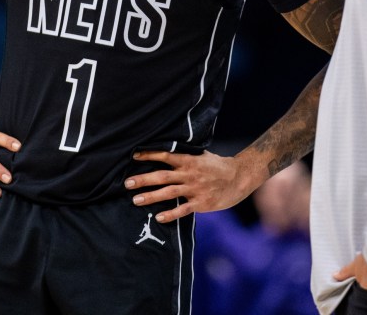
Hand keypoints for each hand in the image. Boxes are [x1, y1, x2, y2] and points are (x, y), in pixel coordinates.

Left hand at [124, 150, 256, 223]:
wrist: (239, 178)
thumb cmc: (218, 166)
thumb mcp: (202, 155)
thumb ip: (186, 155)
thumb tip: (168, 150)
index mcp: (189, 161)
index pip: (166, 156)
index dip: (150, 155)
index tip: (134, 156)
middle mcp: (190, 174)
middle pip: (162, 176)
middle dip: (143, 179)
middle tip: (127, 183)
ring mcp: (195, 189)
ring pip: (169, 193)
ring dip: (151, 196)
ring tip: (136, 200)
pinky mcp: (201, 203)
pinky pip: (183, 209)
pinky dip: (170, 214)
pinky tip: (158, 218)